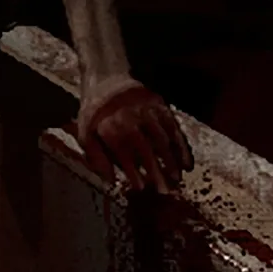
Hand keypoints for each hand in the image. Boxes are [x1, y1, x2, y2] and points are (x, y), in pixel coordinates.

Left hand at [74, 77, 190, 193]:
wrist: (107, 80)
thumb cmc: (95, 114)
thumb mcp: (85, 134)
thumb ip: (96, 158)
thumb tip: (111, 182)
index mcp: (110, 127)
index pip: (124, 154)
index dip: (133, 172)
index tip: (141, 188)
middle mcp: (130, 118)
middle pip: (147, 148)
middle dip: (157, 171)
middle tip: (166, 191)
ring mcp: (147, 111)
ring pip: (163, 138)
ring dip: (172, 160)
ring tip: (177, 179)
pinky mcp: (160, 106)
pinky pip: (174, 127)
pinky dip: (182, 146)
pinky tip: (187, 163)